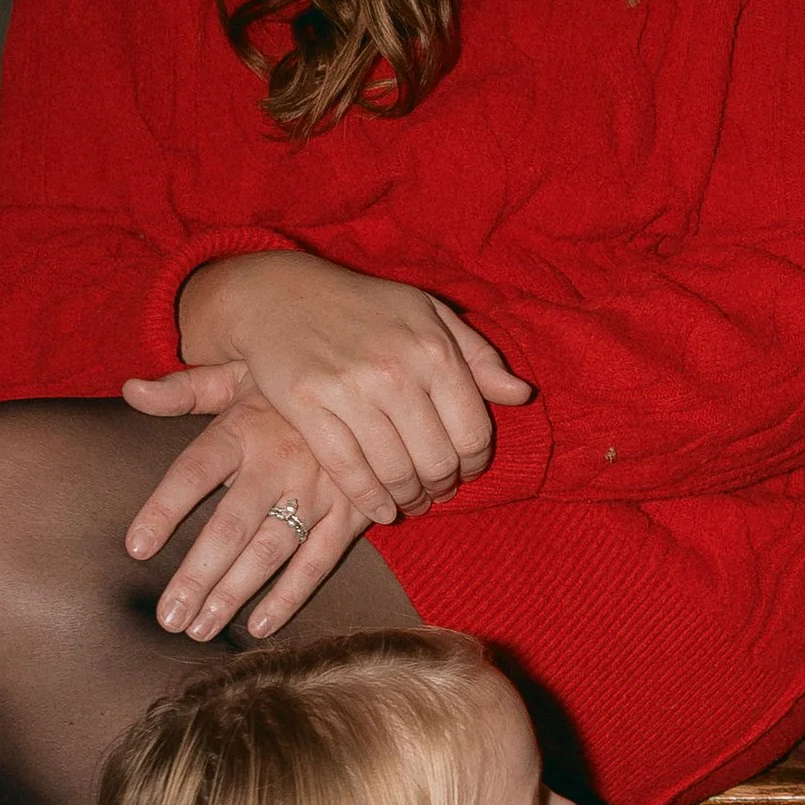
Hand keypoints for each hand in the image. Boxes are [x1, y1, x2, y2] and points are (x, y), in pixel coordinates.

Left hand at [119, 381, 373, 641]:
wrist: (373, 383)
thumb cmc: (290, 386)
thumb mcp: (239, 373)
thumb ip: (183, 390)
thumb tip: (130, 391)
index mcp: (244, 428)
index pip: (193, 472)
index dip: (164, 509)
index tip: (136, 548)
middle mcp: (278, 461)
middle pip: (230, 526)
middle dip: (197, 575)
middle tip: (167, 616)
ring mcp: (319, 489)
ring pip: (271, 550)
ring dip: (234, 593)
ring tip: (200, 627)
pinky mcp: (352, 511)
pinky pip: (319, 560)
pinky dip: (290, 595)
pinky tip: (259, 625)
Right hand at [163, 250, 533, 523]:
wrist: (280, 294)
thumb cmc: (365, 307)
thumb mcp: (429, 315)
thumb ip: (478, 357)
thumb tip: (523, 395)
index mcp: (434, 350)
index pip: (473, 433)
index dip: (474, 465)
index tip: (465, 473)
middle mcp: (396, 371)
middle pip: (436, 461)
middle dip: (441, 487)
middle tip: (435, 493)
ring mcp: (349, 390)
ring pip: (394, 472)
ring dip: (408, 498)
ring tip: (409, 500)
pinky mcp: (307, 405)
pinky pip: (348, 470)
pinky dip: (370, 500)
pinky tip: (382, 510)